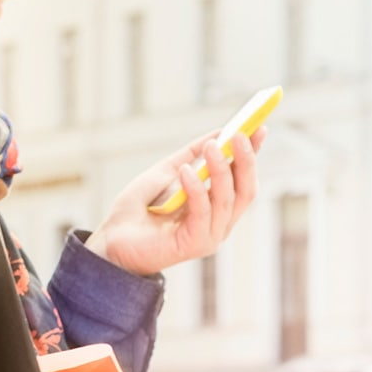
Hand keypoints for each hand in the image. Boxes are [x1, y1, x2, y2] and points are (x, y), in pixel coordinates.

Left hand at [84, 128, 266, 275]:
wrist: (111, 238)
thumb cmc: (137, 209)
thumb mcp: (166, 172)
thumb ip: (191, 155)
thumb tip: (219, 132)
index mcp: (216, 207)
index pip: (243, 180)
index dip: (253, 155)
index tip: (259, 127)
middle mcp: (219, 223)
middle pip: (245, 190)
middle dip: (245, 160)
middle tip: (240, 134)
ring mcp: (209, 236)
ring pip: (227, 199)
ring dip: (221, 169)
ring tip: (211, 146)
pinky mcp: (194, 244)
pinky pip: (202, 212)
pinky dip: (196, 189)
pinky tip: (185, 171)